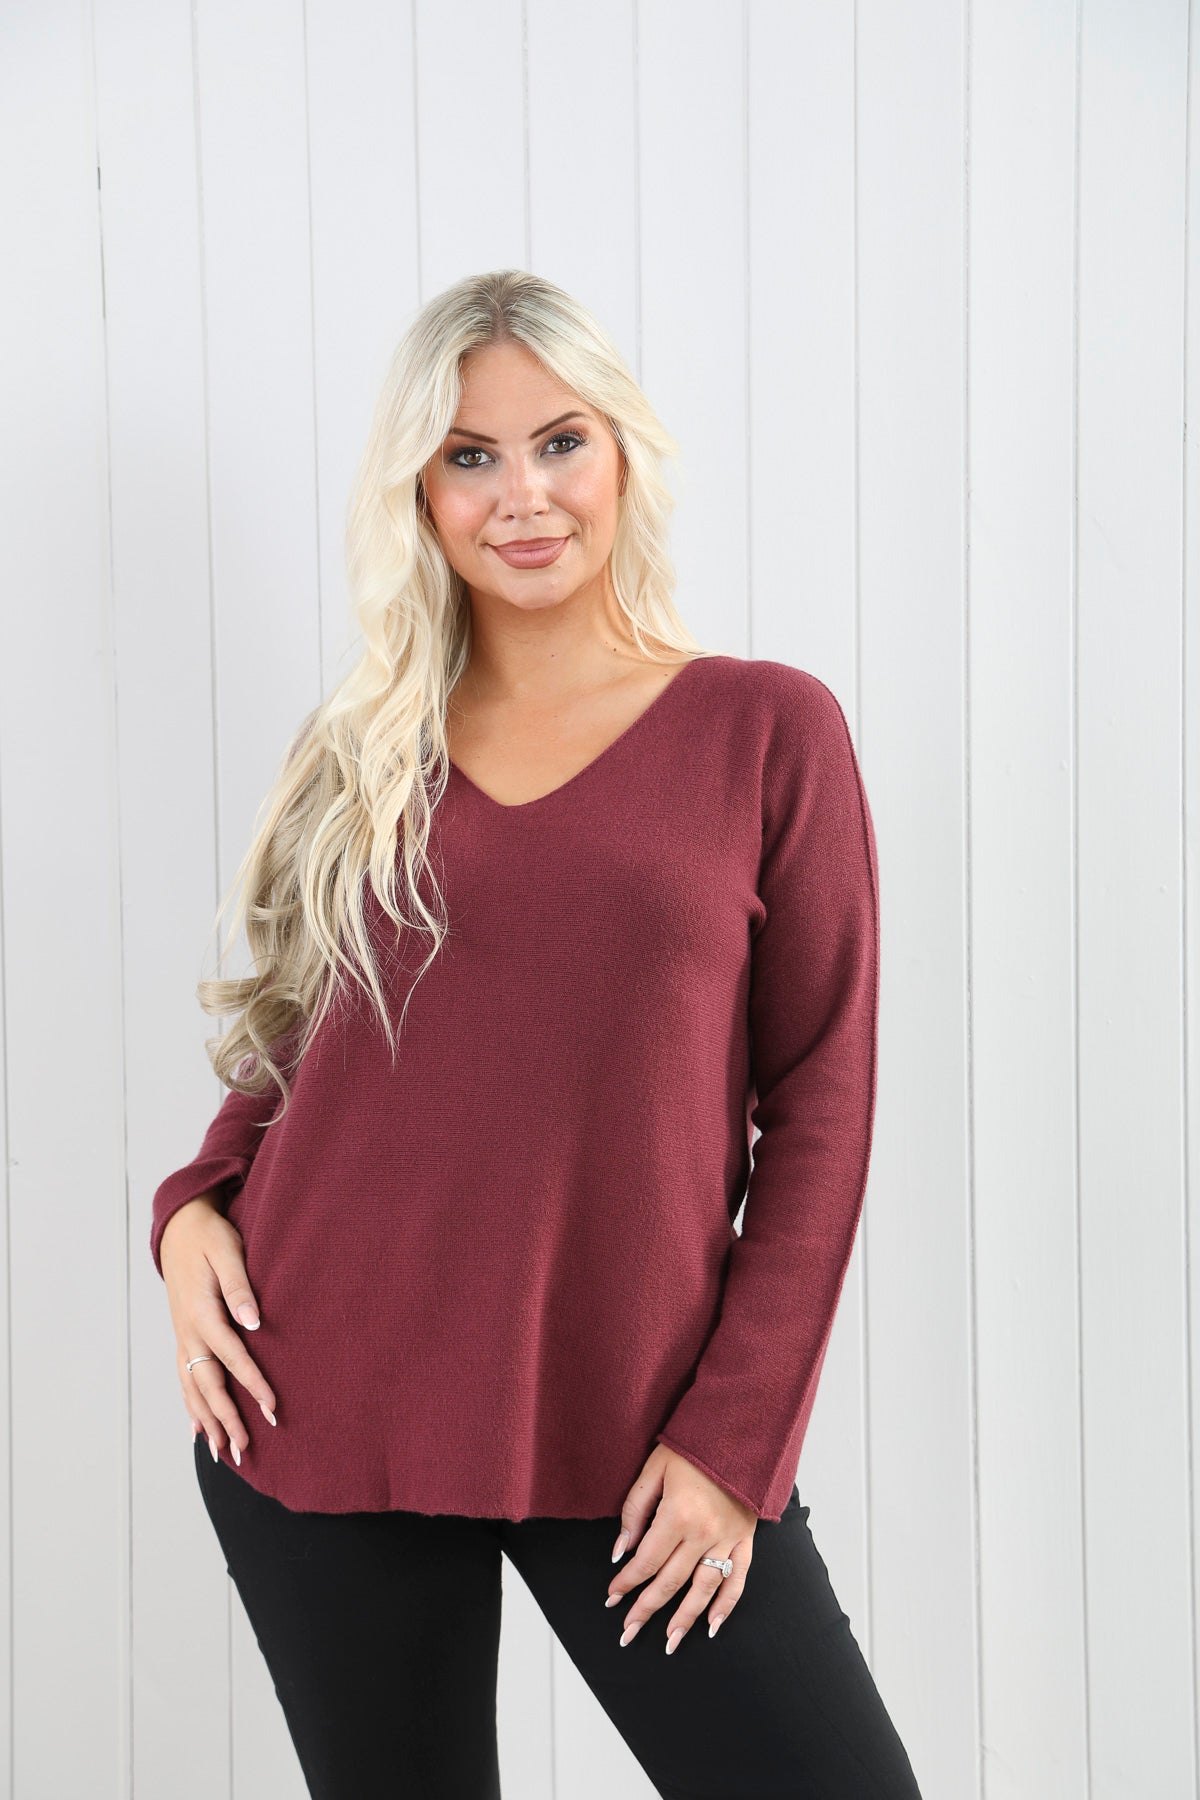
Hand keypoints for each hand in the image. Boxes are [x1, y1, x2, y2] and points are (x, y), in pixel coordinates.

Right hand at [159, 1196, 277, 1464]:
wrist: (180, 1228)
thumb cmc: (210, 1237)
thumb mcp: (228, 1252)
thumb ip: (240, 1287)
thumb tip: (254, 1322)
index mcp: (203, 1313)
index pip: (232, 1358)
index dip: (253, 1385)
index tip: (273, 1410)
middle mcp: (189, 1332)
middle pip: (208, 1385)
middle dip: (227, 1420)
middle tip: (245, 1451)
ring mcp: (182, 1337)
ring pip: (193, 1389)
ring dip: (208, 1422)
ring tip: (223, 1454)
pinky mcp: (183, 1337)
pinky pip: (184, 1380)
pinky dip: (191, 1407)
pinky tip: (198, 1431)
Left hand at [604, 1444, 757, 1652]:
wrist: (740, 1433)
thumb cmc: (693, 1448)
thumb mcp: (655, 1469)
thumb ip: (635, 1509)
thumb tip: (620, 1550)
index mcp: (678, 1515)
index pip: (646, 1561)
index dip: (627, 1582)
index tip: (612, 1598)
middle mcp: (704, 1534)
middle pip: (670, 1582)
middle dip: (646, 1609)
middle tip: (627, 1633)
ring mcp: (727, 1540)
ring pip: (703, 1589)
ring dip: (684, 1618)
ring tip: (669, 1641)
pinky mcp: (745, 1540)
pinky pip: (737, 1580)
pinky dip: (725, 1606)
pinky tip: (712, 1626)